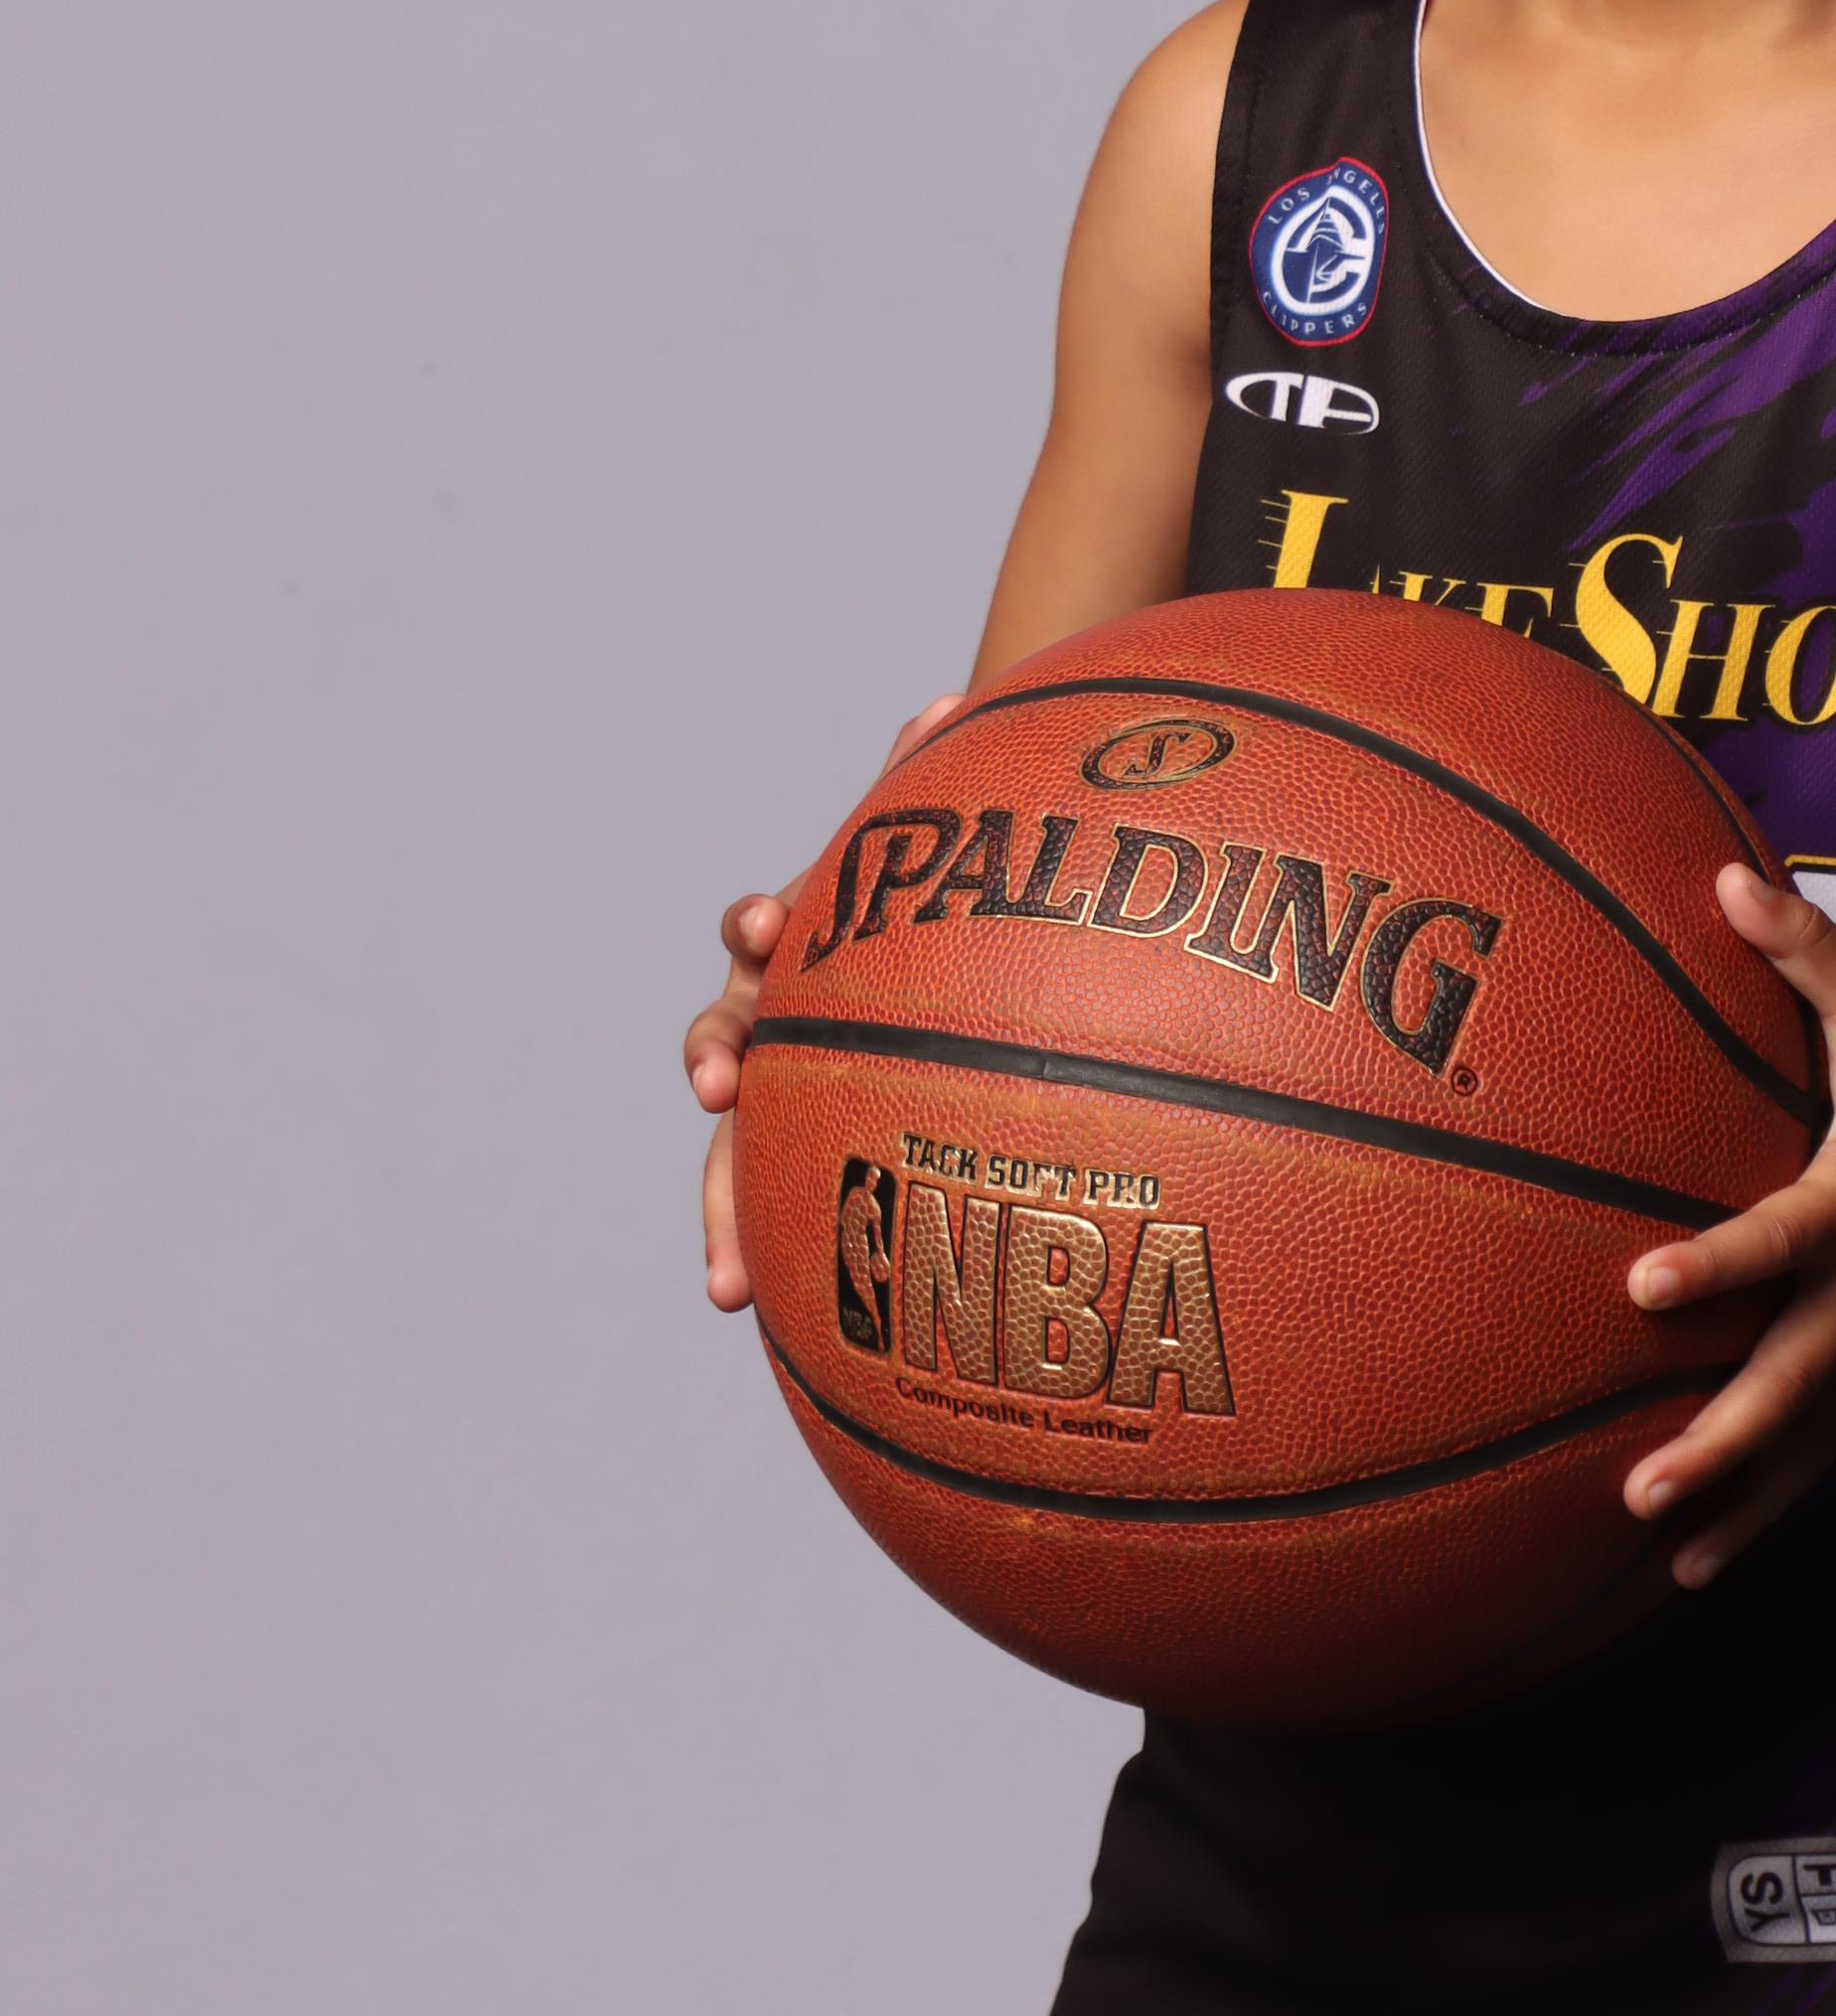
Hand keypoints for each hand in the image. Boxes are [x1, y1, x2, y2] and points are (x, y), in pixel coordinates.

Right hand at [685, 698, 963, 1313]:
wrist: (918, 973)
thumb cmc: (924, 914)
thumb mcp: (922, 856)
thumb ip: (923, 784)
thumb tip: (946, 697)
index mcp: (791, 954)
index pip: (754, 942)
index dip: (754, 933)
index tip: (765, 926)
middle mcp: (768, 1027)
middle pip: (722, 1057)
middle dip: (709, 1080)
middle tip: (714, 1100)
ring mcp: (782, 1098)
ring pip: (737, 1158)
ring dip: (725, 1218)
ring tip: (728, 1285)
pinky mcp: (808, 1156)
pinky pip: (786, 1210)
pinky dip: (769, 1256)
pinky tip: (772, 1318)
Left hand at [1622, 866, 1835, 1584]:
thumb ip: (1800, 945)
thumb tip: (1722, 874)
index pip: (1786, 1237)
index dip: (1721, 1263)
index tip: (1643, 1286)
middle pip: (1799, 1379)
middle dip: (1723, 1441)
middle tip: (1641, 1490)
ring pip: (1817, 1434)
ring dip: (1747, 1502)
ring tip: (1672, 1568)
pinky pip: (1831, 1438)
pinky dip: (1777, 1498)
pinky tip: (1713, 1555)